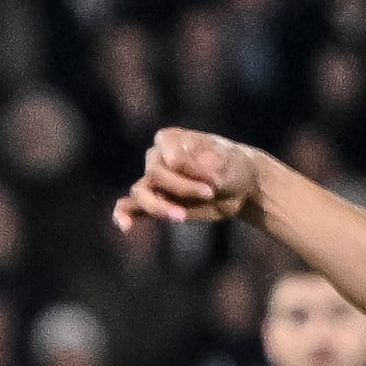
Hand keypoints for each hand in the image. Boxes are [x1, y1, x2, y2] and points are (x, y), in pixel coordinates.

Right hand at [111, 126, 264, 235]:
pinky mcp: (156, 201)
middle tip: (210, 193)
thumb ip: (206, 164)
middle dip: (183, 188)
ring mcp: (154, 181)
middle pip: (156, 174)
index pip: (170, 156)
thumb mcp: (227, 162)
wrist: (240, 187)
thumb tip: (182, 168)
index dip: (191, 169)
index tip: (214, 177)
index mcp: (171, 139)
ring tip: (181, 217)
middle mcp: (157, 157)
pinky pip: (130, 206)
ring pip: (140, 192)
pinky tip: (126, 226)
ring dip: (158, 206)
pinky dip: (125, 215)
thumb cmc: (233, 167)